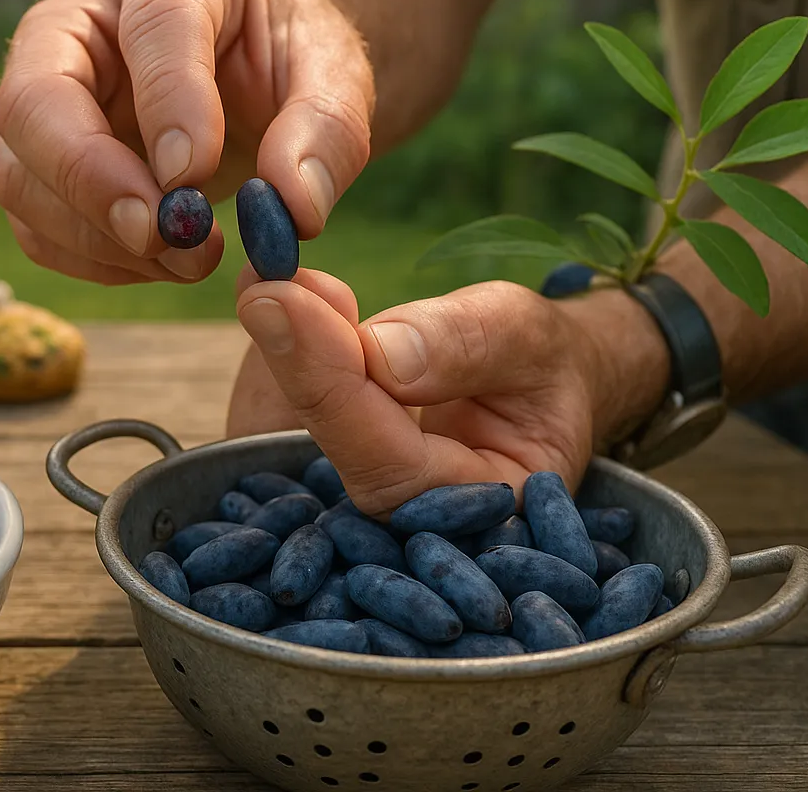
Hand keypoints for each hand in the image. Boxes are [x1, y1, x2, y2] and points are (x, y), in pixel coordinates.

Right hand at [0, 0, 373, 284]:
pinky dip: (94, 260)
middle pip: (34, 98)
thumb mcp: (334, 74)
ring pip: (17, 173)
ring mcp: (44, 98)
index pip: (152, 21)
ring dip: (94, 234)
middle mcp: (81, 27)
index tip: (198, 171)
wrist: (250, 78)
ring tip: (190, 256)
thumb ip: (326, 129)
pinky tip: (162, 262)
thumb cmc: (286, 61)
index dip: (169, 97)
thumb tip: (296, 208)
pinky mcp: (36, 165)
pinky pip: (35, 227)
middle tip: (161, 232)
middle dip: (89, 177)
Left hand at [230, 269, 668, 515]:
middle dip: (298, 369)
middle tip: (265, 286)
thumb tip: (379, 352)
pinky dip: (280, 360)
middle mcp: (416, 526)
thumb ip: (466, 345)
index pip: (391, 466)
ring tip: (272, 281)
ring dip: (280, 359)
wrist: (539, 382)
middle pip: (336, 459)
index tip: (287, 302)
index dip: (335, 387)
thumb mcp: (527, 336)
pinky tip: (279, 300)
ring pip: (297, 447)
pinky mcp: (335, 469)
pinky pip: (284, 424)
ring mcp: (371, 501)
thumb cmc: (543, 362)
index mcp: (486, 511)